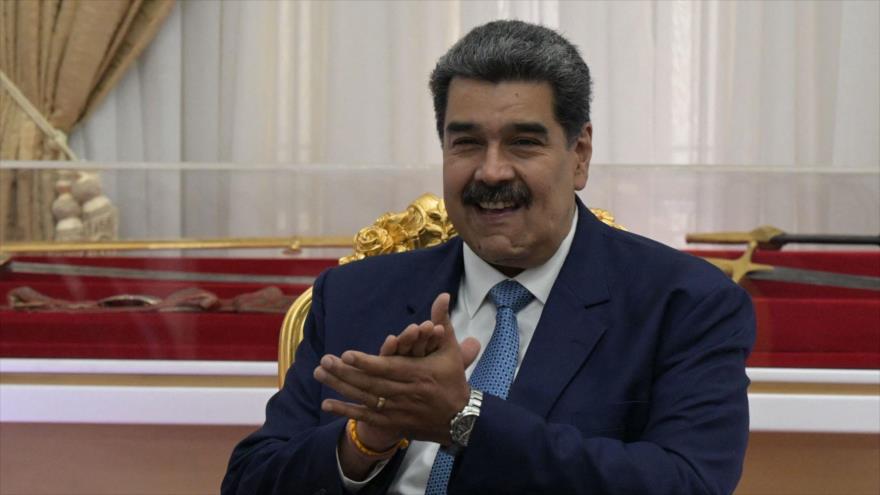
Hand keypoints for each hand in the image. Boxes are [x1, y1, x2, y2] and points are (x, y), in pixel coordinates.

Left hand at [315, 293, 480, 443]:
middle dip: (345, 372)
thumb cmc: (452, 380)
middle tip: (324, 361)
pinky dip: (345, 411)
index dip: (366, 362)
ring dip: (339, 387)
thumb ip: (443, 321)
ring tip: (319, 374)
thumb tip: (444, 295)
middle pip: (370, 383)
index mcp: (418, 374)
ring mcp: (397, 410)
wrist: (460, 420)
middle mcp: (405, 393)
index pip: (388, 368)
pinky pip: (365, 417)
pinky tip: (326, 403)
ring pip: (364, 399)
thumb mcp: (449, 350)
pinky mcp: (392, 422)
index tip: (346, 354)